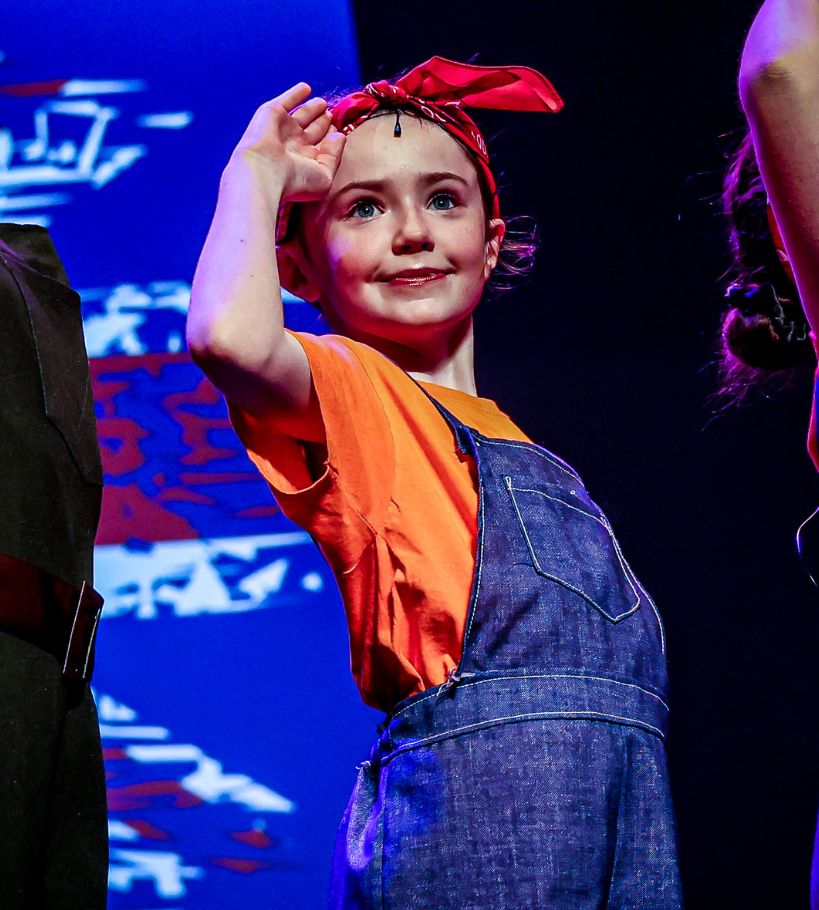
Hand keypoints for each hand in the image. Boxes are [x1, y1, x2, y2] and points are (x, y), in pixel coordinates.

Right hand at [228, 83, 345, 203]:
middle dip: (322, 122)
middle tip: (331, 115)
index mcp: (305, 161)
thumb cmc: (294, 180)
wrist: (264, 171)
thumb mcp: (324, 175)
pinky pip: (287, 100)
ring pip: (302, 115)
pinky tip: (306, 88)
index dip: (331, 138)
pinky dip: (296, 93)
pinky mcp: (272, 113)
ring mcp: (284, 128)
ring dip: (312, 108)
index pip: (322, 146)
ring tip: (322, 103)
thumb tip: (340, 136)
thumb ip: (335, 156)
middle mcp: (294, 145)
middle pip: (312, 130)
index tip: (338, 132)